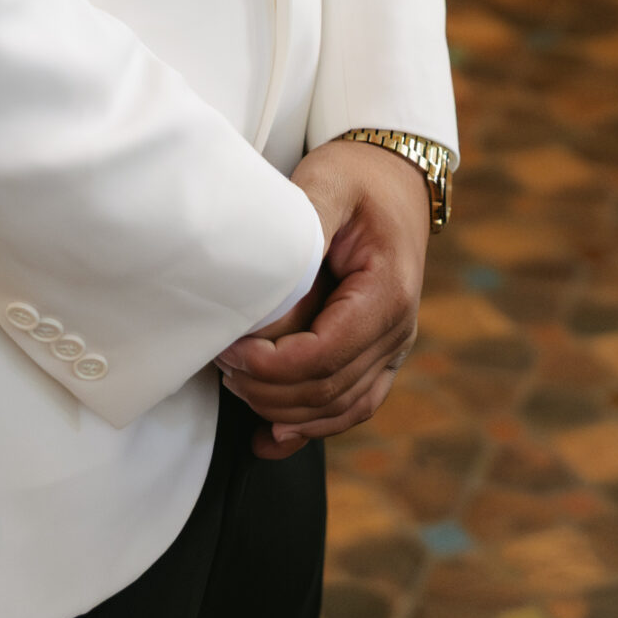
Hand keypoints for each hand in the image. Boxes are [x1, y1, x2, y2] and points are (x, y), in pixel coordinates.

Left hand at [216, 139, 429, 457]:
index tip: (231, 350)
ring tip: (235, 385)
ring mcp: (390, 348)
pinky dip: (307, 429)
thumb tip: (270, 275)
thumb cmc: (357, 178)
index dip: (274, 364)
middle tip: (220, 362)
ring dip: (281, 408)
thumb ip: (304, 225)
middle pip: (328, 389)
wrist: (392, 178)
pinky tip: (268, 440)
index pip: (327, 354)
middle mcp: (397, 330)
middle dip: (268, 387)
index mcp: (388, 293)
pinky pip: (347, 406)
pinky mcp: (376, 355)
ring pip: (336, 407)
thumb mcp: (329, 184)